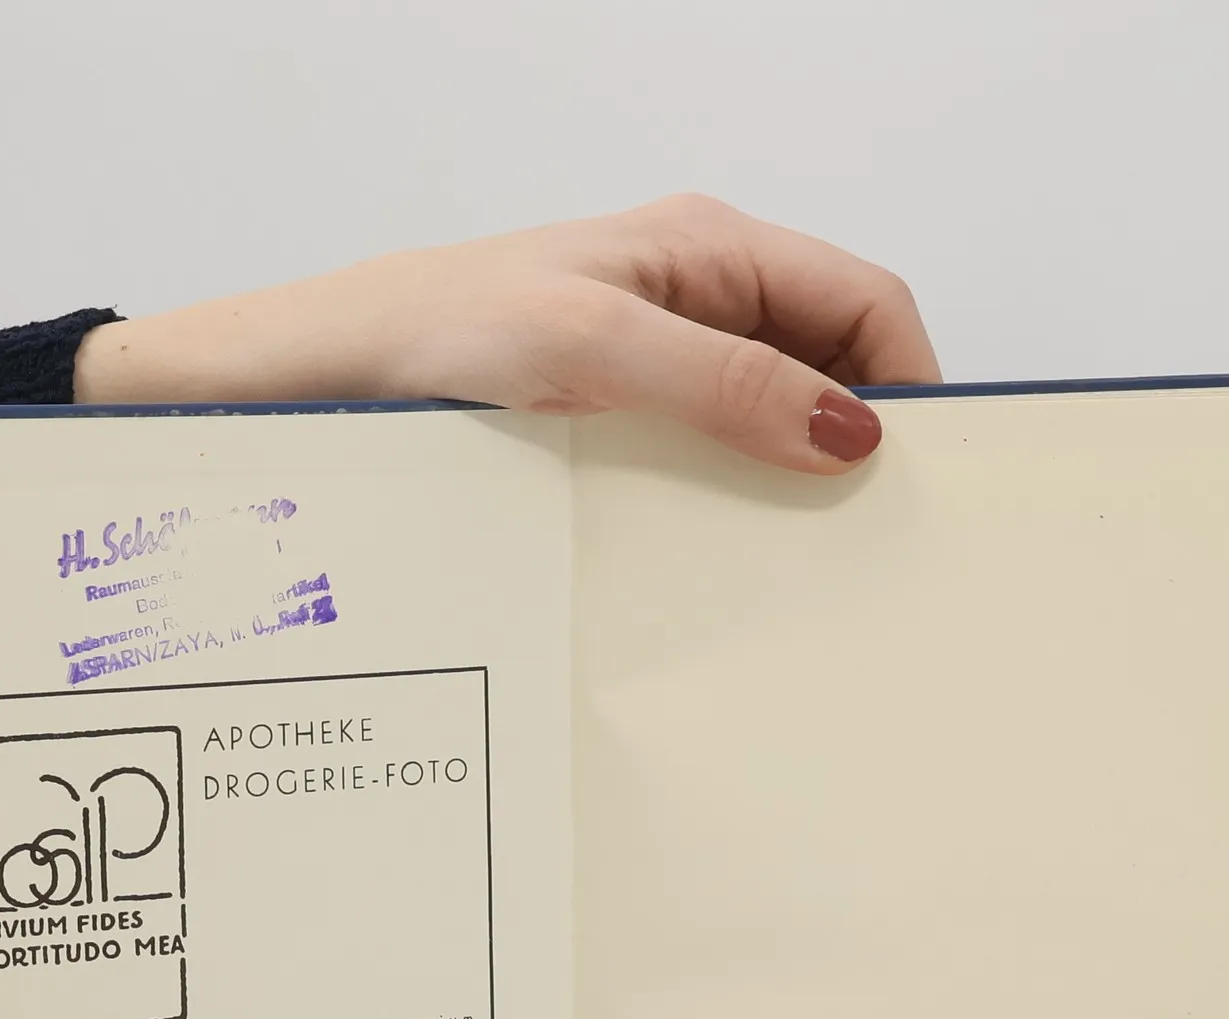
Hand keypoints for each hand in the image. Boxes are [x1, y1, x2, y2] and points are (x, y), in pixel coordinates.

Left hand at [74, 195, 938, 472]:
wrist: (314, 378)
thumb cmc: (431, 332)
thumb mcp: (592, 345)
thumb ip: (725, 379)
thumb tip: (848, 429)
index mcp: (708, 249)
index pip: (864, 300)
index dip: (908, 381)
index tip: (914, 475)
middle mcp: (692, 300)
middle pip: (827, 364)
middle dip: (858, 442)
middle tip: (865, 537)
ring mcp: (652, 363)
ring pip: (768, 419)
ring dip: (790, 481)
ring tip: (798, 559)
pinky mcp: (612, 420)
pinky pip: (703, 459)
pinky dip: (729, 502)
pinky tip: (720, 554)